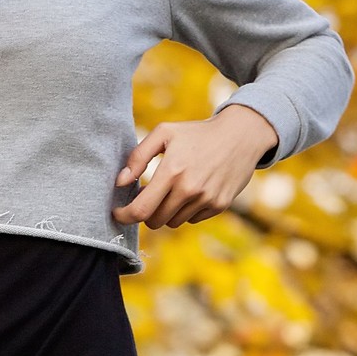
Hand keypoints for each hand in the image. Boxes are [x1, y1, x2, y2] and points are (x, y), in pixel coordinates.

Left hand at [111, 106, 279, 229]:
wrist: (239, 136)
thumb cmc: (195, 133)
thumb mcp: (163, 133)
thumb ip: (137, 157)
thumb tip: (120, 182)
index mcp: (172, 172)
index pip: (141, 209)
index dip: (124, 216)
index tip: (117, 214)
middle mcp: (190, 190)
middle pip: (155, 220)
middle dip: (145, 213)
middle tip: (145, 198)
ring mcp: (207, 200)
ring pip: (173, 222)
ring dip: (165, 212)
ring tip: (168, 191)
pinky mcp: (220, 205)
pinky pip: (192, 219)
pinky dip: (184, 211)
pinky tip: (188, 192)